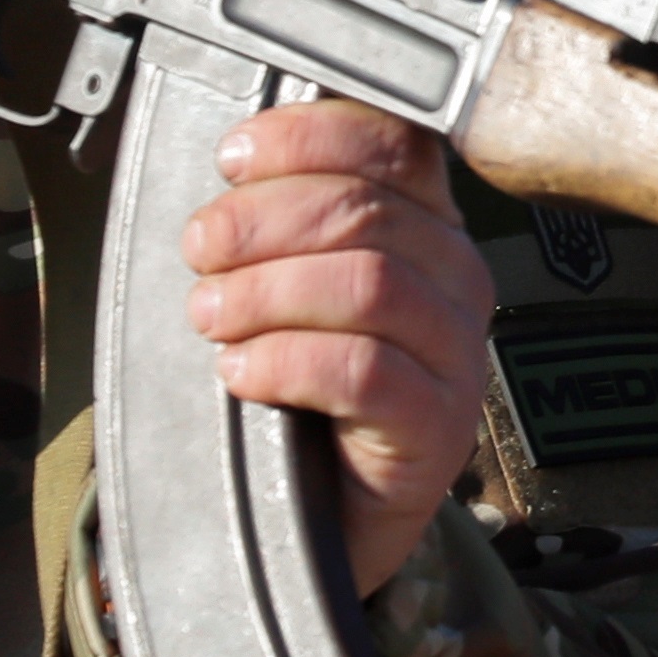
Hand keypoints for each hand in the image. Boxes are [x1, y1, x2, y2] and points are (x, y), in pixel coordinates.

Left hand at [181, 101, 501, 593]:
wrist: (313, 519)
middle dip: (262, 222)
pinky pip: (364, 372)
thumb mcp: (284, 287)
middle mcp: (454, 279)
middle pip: (368, 211)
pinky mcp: (437, 427)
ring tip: (213, 317)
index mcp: (423, 225)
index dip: (309, 137)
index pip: (392, 145)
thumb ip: (279, 222)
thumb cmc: (292, 393)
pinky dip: (285, 362)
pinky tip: (242, 371)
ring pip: (370, 284)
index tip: (234, 158)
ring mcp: (455, 355)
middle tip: (202, 251)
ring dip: (267, 292)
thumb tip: (231, 165)